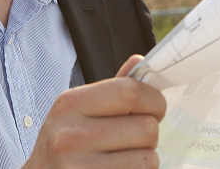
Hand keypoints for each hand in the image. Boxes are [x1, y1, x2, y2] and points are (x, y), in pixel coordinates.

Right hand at [23, 55, 165, 167]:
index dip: (154, 99)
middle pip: (146, 127)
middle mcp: (70, 135)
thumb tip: (139, 61)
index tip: (155, 107)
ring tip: (124, 155)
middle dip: (150, 133)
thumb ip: (112, 89)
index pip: (129, 92)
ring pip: (148, 157)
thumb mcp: (78, 111)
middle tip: (135, 137)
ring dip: (145, 157)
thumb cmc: (64, 144)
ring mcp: (78, 166)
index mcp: (70, 104)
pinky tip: (118, 168)